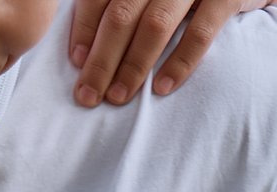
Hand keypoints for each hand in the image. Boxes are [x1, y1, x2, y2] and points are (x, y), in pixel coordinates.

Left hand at [69, 0, 269, 106]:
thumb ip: (127, 6)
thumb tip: (86, 51)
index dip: (86, 28)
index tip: (76, 62)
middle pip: (123, 13)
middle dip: (102, 58)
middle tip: (88, 95)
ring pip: (155, 24)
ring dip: (134, 65)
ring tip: (118, 97)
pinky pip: (201, 32)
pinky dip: (180, 62)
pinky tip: (163, 88)